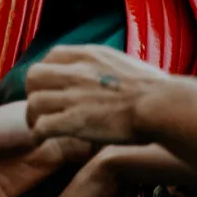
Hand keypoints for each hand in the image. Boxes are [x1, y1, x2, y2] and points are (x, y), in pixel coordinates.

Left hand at [25, 45, 168, 145]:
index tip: (53, 88)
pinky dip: (39, 134)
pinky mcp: (74, 121)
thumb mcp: (129, 66)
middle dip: (34, 93)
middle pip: (34, 76)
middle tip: (42, 109)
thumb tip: (115, 77)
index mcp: (91, 56)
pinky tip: (45, 141)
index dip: (48, 73)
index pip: (53, 56)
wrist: (162, 105)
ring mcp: (74, 96)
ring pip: (33, 102)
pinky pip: (42, 126)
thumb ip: (112, 69)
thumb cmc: (158, 90)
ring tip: (41, 129)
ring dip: (34, 117)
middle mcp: (77, 72)